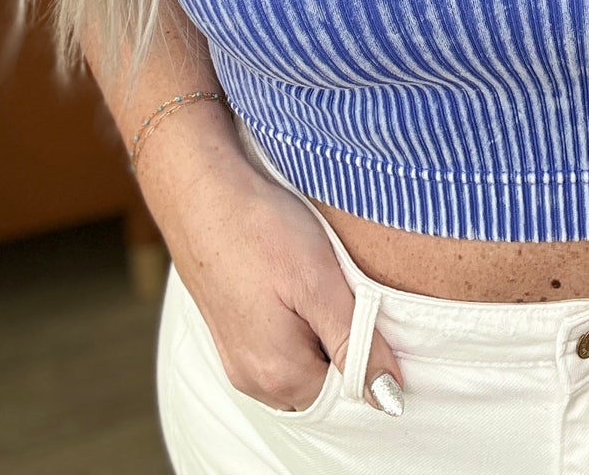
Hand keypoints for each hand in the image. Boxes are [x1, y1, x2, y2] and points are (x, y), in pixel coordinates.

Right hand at [156, 153, 404, 414]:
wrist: (199, 191)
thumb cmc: (259, 229)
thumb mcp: (319, 283)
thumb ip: (356, 344)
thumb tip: (389, 398)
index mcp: (279, 375)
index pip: (348, 396)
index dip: (373, 360)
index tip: (379, 317)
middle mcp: (253, 379)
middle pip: (323, 386)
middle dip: (346, 351)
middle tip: (352, 296)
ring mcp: (237, 356)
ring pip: (301, 365)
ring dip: (322, 336)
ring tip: (323, 285)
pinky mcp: (231, 331)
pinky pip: (278, 347)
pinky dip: (299, 324)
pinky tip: (298, 285)